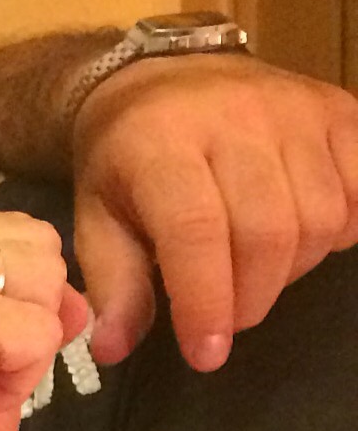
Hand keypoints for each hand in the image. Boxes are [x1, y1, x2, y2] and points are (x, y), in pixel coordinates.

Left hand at [73, 54, 357, 370]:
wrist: (162, 76)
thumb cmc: (125, 160)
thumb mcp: (97, 217)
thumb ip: (113, 283)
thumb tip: (115, 348)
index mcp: (161, 144)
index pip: (196, 231)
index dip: (206, 301)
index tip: (206, 353)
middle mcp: (234, 119)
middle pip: (268, 230)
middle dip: (250, 297)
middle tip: (226, 319)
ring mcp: (295, 109)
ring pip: (322, 214)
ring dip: (293, 269)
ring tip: (255, 276)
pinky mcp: (339, 109)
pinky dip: (343, 229)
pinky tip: (302, 242)